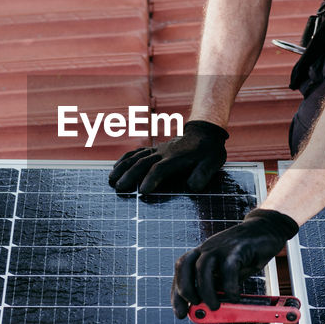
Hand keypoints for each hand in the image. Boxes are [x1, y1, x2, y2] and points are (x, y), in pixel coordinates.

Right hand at [108, 120, 227, 193]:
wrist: (205, 131)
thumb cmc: (209, 151)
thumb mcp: (213, 162)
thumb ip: (203, 174)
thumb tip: (193, 187)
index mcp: (176, 158)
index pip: (160, 169)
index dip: (151, 179)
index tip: (143, 191)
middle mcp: (163, 153)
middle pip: (143, 163)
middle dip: (130, 175)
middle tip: (119, 188)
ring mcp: (157, 149)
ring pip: (136, 157)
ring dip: (122, 167)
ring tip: (111, 180)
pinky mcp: (154, 149)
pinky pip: (136, 152)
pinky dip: (124, 159)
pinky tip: (115, 167)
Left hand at [172, 208, 298, 317]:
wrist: (266, 230)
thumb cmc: (246, 254)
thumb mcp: (230, 272)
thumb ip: (220, 286)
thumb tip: (212, 309)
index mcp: (202, 253)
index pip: (181, 271)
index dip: (177, 293)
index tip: (180, 313)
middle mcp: (208, 248)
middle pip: (185, 266)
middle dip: (186, 290)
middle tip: (196, 306)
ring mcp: (221, 247)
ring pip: (203, 268)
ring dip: (206, 292)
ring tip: (215, 306)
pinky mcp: (238, 247)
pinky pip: (228, 269)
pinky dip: (230, 286)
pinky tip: (234, 296)